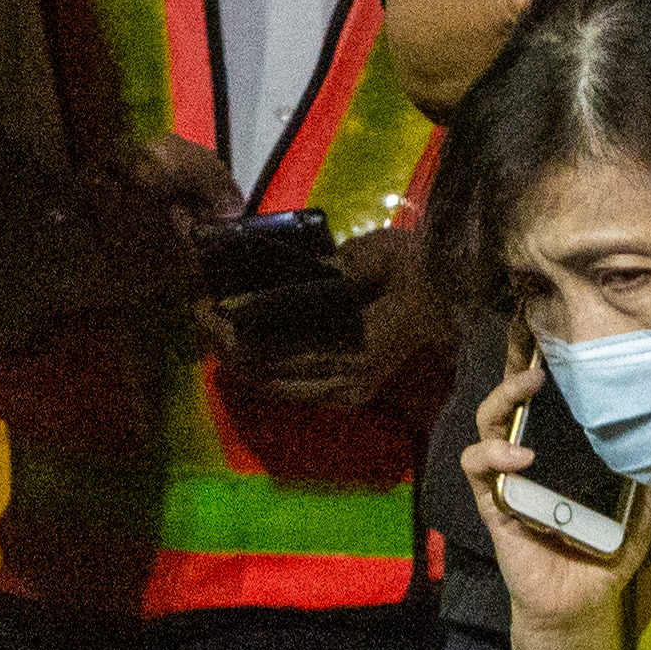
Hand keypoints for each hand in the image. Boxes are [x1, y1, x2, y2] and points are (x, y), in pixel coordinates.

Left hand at [218, 219, 441, 413]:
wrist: (453, 295)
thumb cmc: (418, 269)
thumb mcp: (378, 256)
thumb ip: (335, 271)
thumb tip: (284, 281)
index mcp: (354, 350)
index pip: (275, 351)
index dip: (231, 333)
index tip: (203, 305)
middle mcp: (346, 382)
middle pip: (266, 375)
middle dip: (226, 348)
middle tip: (197, 313)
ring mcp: (347, 393)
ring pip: (275, 388)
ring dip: (240, 362)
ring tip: (212, 329)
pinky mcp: (349, 394)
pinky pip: (292, 390)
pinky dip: (263, 372)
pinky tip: (243, 348)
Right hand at [463, 344, 650, 631]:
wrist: (574, 609)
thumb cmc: (599, 560)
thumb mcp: (634, 523)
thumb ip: (648, 493)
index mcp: (560, 457)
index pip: (548, 407)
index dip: (545, 373)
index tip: (557, 345)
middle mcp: (530, 460)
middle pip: (512, 404)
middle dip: (518, 374)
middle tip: (541, 364)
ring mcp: (508, 479)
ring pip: (487, 426)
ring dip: (502, 404)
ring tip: (527, 393)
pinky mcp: (492, 503)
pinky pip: (476, 469)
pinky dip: (491, 455)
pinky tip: (519, 459)